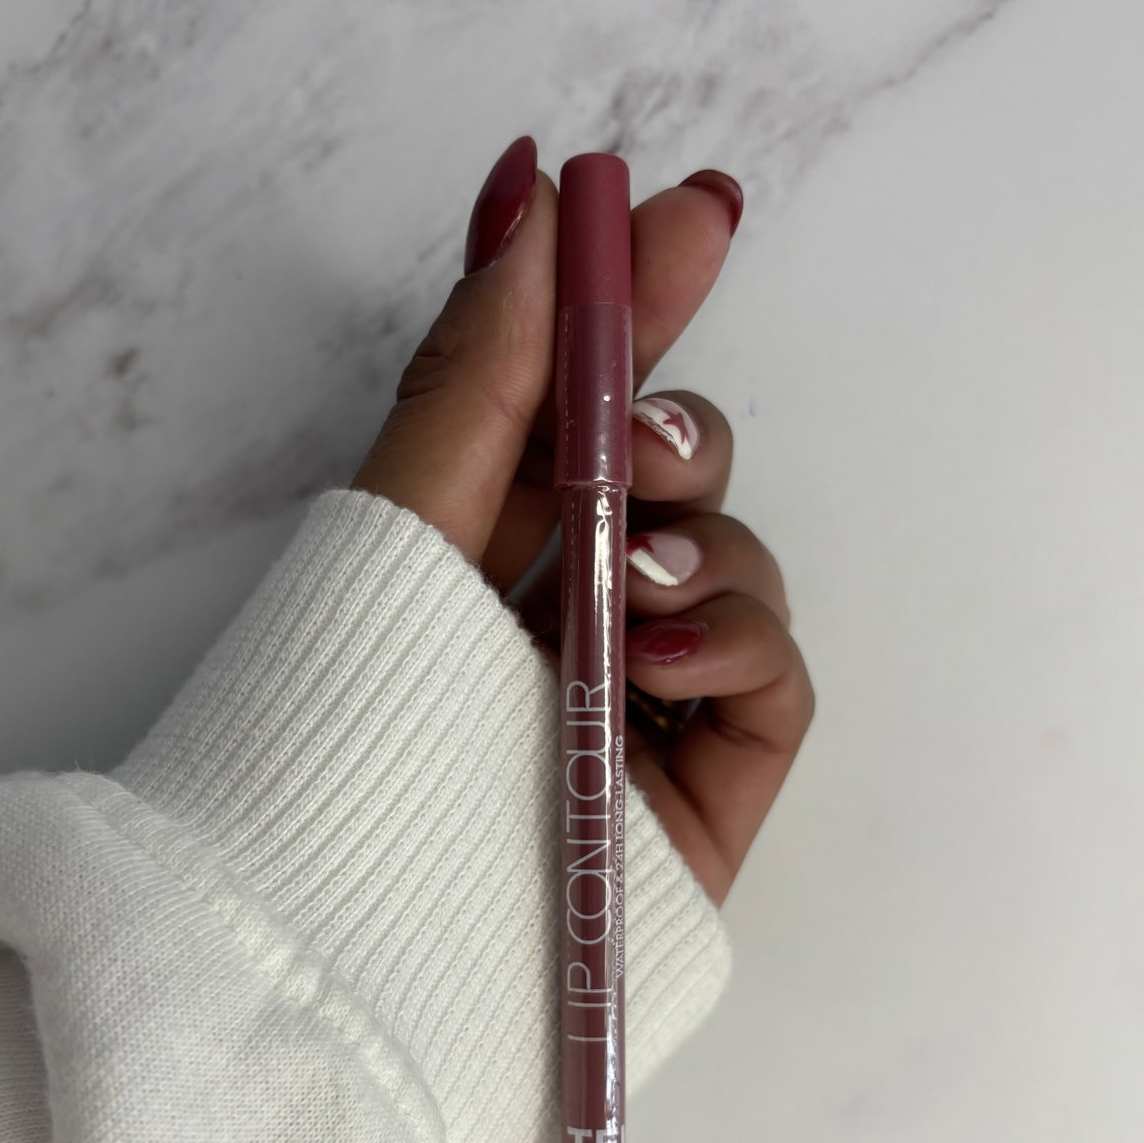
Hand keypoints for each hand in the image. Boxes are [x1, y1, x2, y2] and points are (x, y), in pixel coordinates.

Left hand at [352, 137, 813, 904]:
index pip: (587, 405)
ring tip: (627, 587)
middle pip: (680, 478)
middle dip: (683, 432)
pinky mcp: (709, 780)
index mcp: (490, 548)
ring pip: (741, 562)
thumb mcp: (411, 521)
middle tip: (645, 443)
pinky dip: (740, 645)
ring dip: (703, 547)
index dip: (641, 306)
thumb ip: (486, 367)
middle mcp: (574, 611)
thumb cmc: (364, 730)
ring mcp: (648, 697)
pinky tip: (665, 657)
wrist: (375, 945)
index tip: (685, 208)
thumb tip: (531, 197)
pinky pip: (778, 677)